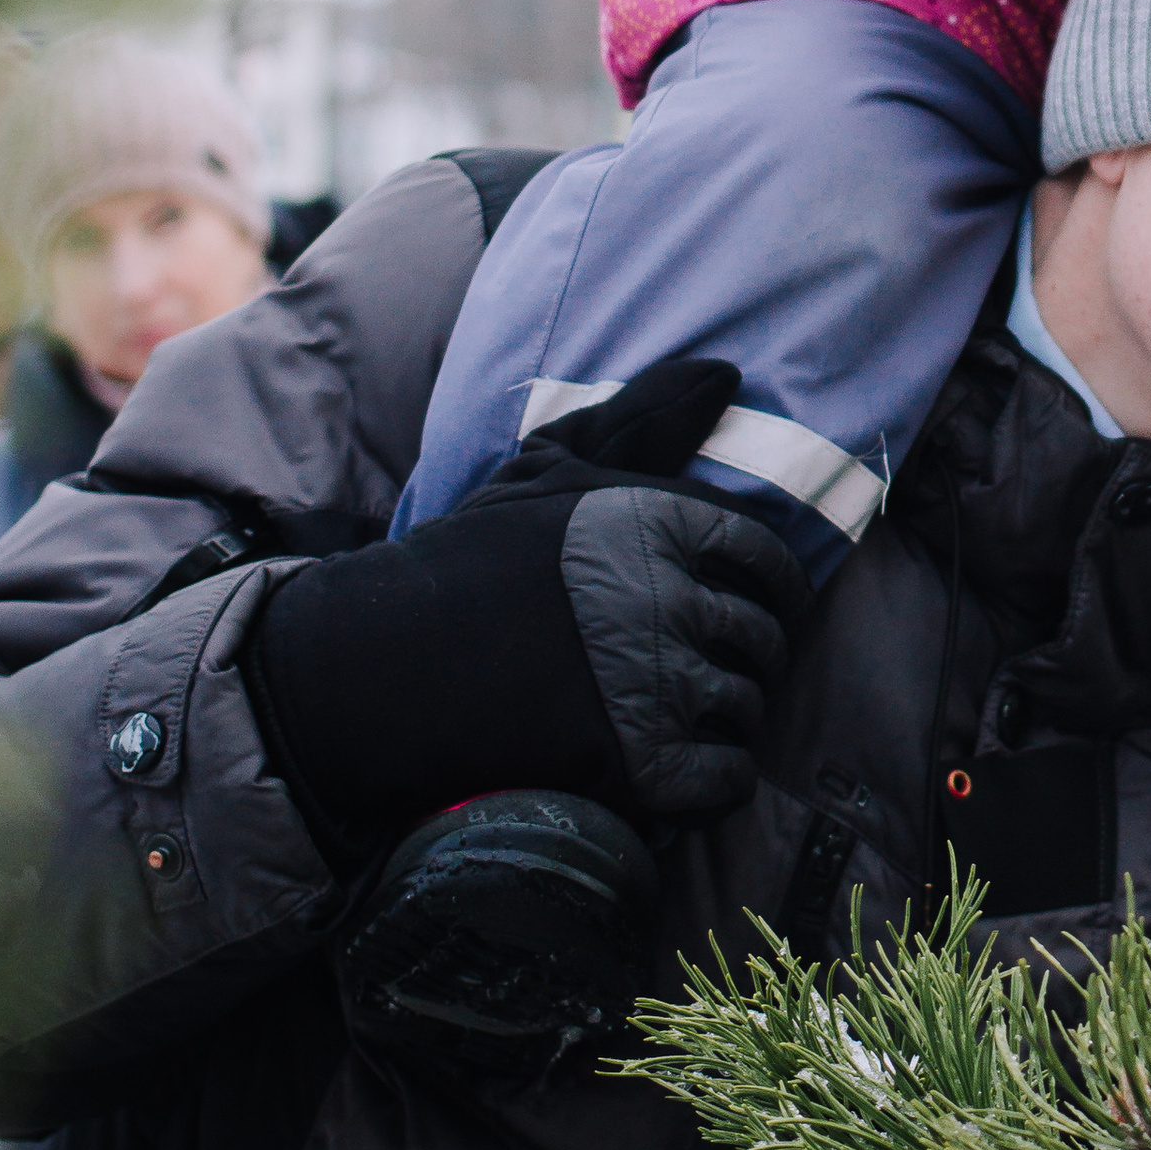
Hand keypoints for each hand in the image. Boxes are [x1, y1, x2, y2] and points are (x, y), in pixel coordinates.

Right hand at [242, 361, 813, 855]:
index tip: (747, 606)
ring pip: (746, 709)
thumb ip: (643, 417)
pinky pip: (727, 778)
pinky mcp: (642, 768)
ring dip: (724, 718)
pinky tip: (672, 766)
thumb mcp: (549, 470)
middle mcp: (670, 600)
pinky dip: (712, 779)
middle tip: (698, 669)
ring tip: (673, 715)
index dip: (767, 587)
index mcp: (660, 523)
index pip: (766, 559)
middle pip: (762, 640)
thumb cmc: (471, 562)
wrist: (383, 670)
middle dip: (743, 657)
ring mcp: (658, 688)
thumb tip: (727, 371)